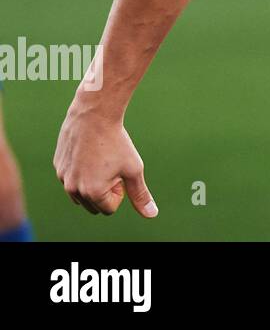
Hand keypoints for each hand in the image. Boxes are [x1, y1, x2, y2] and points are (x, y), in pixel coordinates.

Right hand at [54, 98, 156, 217]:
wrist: (94, 115)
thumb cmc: (117, 143)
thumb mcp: (133, 169)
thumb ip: (140, 195)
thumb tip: (151, 214)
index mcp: (92, 193)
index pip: (109, 208)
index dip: (119, 191)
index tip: (120, 172)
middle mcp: (72, 189)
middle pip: (93, 204)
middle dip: (105, 190)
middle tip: (111, 166)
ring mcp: (62, 177)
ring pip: (80, 193)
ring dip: (92, 183)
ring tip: (100, 160)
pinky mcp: (57, 166)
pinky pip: (71, 177)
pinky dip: (81, 170)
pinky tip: (89, 152)